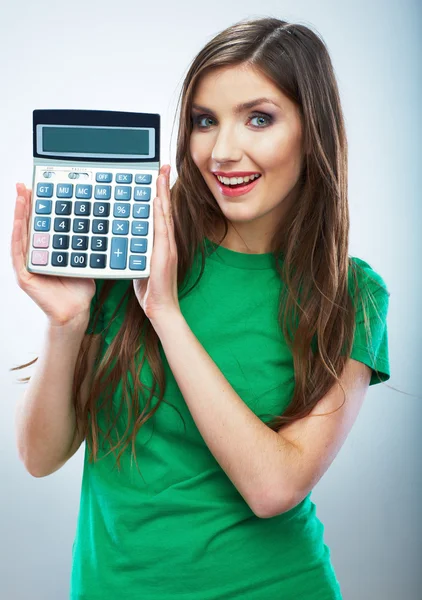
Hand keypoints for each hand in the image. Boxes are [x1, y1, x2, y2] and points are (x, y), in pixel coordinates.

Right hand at [11, 183, 95, 327]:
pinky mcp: (24, 275)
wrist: (75, 311)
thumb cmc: (78, 288)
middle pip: (26, 225)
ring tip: (20, 196)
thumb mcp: (82, 259)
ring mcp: (26, 265)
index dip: (35, 207)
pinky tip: (19, 222)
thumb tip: (96, 225)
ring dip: (18, 215)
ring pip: (19, 235)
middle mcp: (33, 255)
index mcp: (45, 250)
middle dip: (23, 204)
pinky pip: (18, 253)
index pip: (38, 224)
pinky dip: (18, 236)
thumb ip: (82, 245)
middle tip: (23, 184)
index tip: (36, 188)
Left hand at [133, 165, 179, 323]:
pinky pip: (162, 230)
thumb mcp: (139, 264)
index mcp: (162, 243)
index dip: (160, 194)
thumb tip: (124, 242)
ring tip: (160, 175)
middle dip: (164, 186)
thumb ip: (135, 250)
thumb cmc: (150, 289)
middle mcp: (167, 242)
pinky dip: (160, 214)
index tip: (159, 177)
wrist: (160, 307)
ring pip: (165, 215)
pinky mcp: (165, 254)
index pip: (161, 214)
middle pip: (165, 208)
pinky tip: (156, 201)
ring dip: (162, 194)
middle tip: (163, 166)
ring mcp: (168, 247)